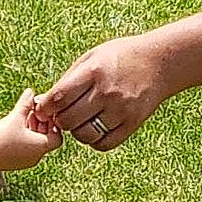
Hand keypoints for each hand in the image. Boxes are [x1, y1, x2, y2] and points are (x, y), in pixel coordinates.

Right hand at [0, 90, 61, 170]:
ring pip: (35, 143)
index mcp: (41, 147)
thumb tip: (31, 92)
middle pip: (46, 138)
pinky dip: (23, 137)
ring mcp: (24, 161)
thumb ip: (25, 103)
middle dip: (41, 124)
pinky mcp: (14, 161)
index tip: (44, 113)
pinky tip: (13, 128)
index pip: (58, 136)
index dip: (53, 123)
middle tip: (32, 112)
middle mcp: (35, 156)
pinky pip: (25, 148)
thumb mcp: (15, 117)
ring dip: (31, 130)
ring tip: (21, 118)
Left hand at [35, 34, 166, 149]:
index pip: (59, 98)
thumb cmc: (120, 57)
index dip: (45, 108)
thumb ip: (67, 80)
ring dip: (76, 131)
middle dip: (59, 120)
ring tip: (80, 120)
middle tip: (62, 115)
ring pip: (84, 136)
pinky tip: (95, 128)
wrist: (160, 62)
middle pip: (68, 120)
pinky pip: (103, 144)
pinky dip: (94, 140)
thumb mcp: (91, 58)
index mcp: (93, 72)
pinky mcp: (132, 124)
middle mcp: (107, 93)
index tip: (43, 109)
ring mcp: (120, 110)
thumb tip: (42, 102)